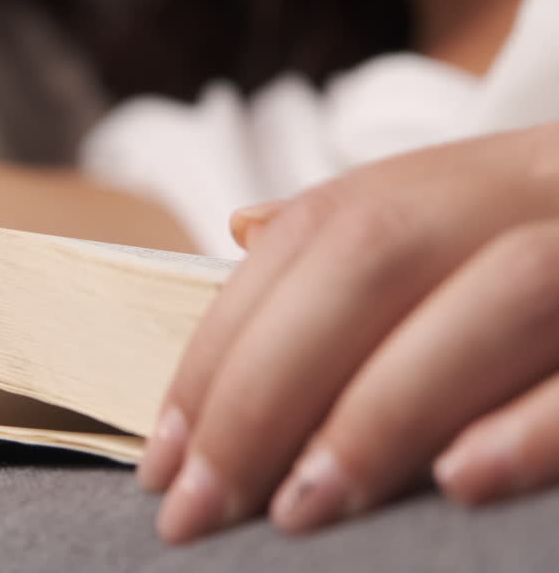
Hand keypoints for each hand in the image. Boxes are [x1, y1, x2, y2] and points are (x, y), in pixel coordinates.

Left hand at [138, 121, 558, 543]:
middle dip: (266, 386)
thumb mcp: (462, 223)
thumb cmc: (549, 253)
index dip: (221, 349)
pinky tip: (461, 482)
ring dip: (382, 409)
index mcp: (462, 175)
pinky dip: (539, 420)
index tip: (165, 456)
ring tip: (300, 509)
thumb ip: (360, 237)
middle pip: (371, 255)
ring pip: (495, 294)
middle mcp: (538, 183)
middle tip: (199, 507)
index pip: (306, 243)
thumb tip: (240, 229)